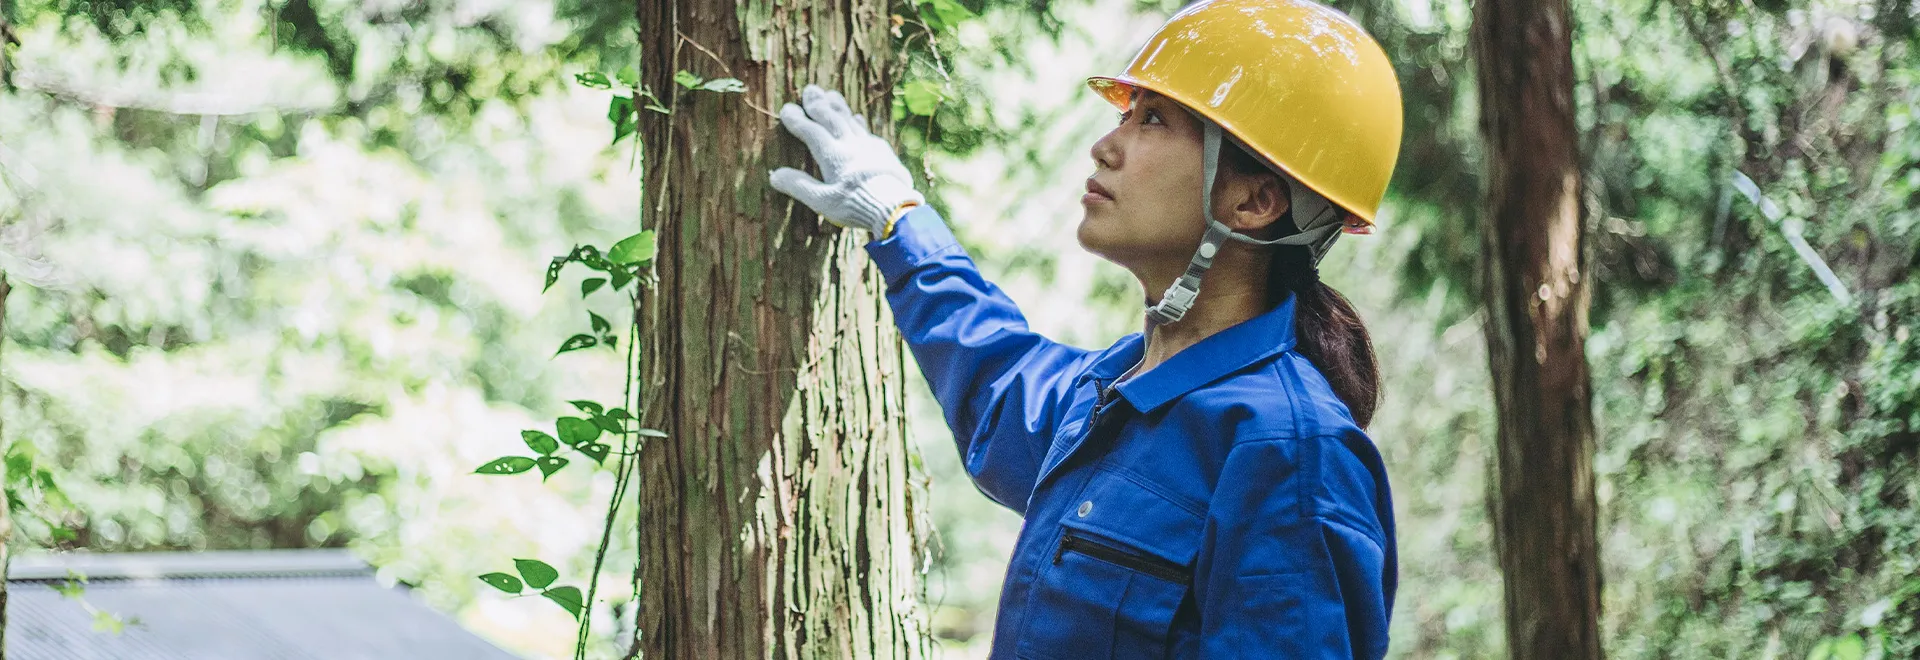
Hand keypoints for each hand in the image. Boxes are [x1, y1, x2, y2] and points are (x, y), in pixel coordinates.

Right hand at [769, 85, 922, 234]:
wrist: (896, 207)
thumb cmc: (856, 206)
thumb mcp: (823, 202)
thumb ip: (799, 186)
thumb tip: (774, 175)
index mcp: (833, 156)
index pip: (811, 132)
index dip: (798, 120)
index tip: (787, 109)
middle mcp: (851, 145)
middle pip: (832, 119)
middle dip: (819, 104)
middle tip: (810, 90)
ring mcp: (869, 146)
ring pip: (850, 121)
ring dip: (838, 107)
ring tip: (830, 95)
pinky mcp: (884, 153)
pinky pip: (867, 131)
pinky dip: (858, 123)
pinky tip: (857, 119)